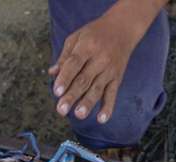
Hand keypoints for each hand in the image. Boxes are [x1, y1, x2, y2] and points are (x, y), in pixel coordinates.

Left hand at [49, 0, 158, 123]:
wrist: (122, 29)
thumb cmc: (94, 34)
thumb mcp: (76, 38)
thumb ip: (64, 57)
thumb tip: (52, 73)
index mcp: (87, 46)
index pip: (74, 64)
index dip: (65, 78)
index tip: (56, 92)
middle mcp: (100, 59)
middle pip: (84, 80)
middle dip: (72, 96)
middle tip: (61, 110)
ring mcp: (110, 70)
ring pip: (97, 89)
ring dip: (88, 103)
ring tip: (78, 115)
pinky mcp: (117, 79)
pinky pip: (113, 94)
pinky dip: (108, 107)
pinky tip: (102, 119)